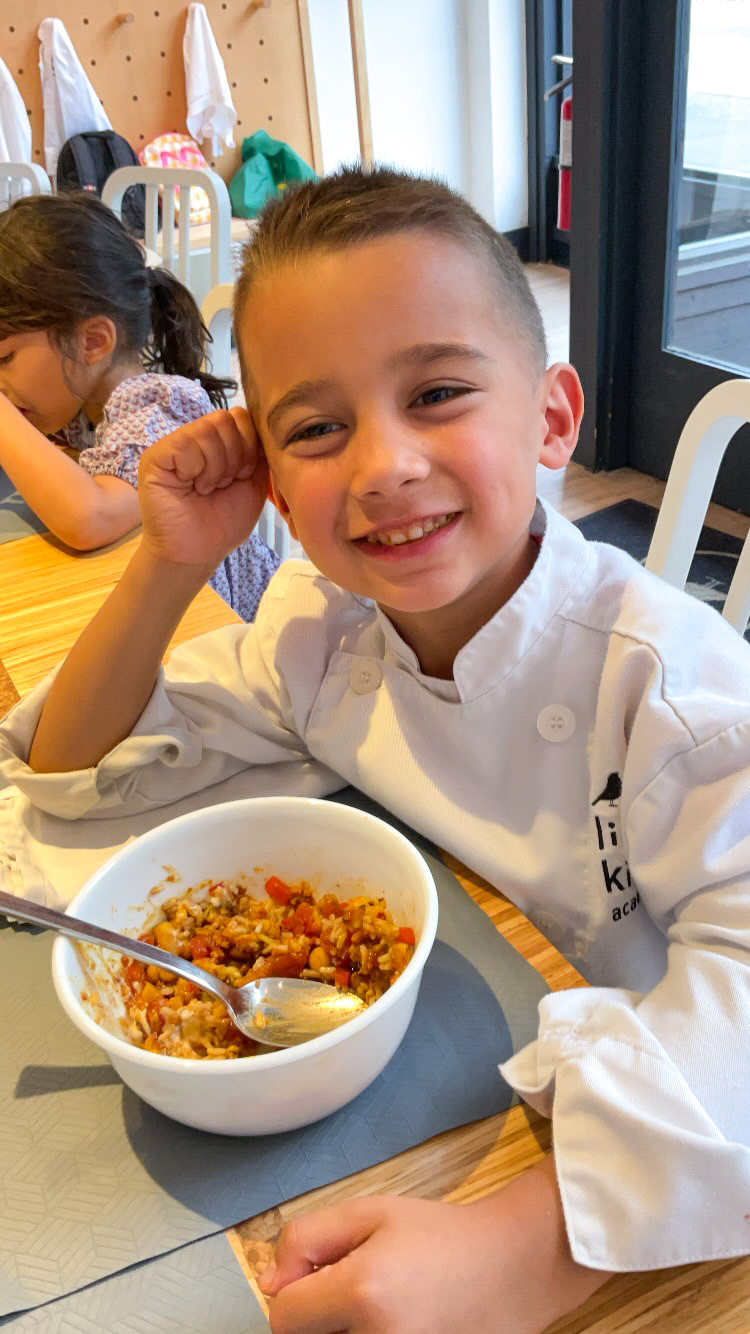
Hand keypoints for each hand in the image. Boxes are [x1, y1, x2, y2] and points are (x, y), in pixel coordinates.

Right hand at [137, 408, 268, 568]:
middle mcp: (194, 437)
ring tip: (206, 488)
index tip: (242, 476)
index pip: (241, 416)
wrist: (199, 552)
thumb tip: (264, 425)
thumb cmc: (224, 521)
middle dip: (234, 457)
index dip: (250, 446)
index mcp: (217, 441)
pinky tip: (192, 487)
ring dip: (216, 467)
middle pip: (226, 419)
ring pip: (208, 429)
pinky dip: (197, 469)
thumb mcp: (253, 482)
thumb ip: (260, 451)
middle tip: (222, 484)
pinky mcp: (155, 457)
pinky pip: (185, 444)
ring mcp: (173, 445)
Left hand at [260, 1162, 609, 1333]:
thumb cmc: (442, 1236)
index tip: (318, 1277)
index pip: (284, 1317)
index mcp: (364, 1292)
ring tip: (379, 1307)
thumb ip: (308, 1238)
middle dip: (319, 1317)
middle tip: (354, 1290)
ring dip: (344, 1330)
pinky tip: (395, 1322)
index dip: (292, 1291)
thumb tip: (270, 1283)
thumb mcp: (371, 1212)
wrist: (511, 1266)